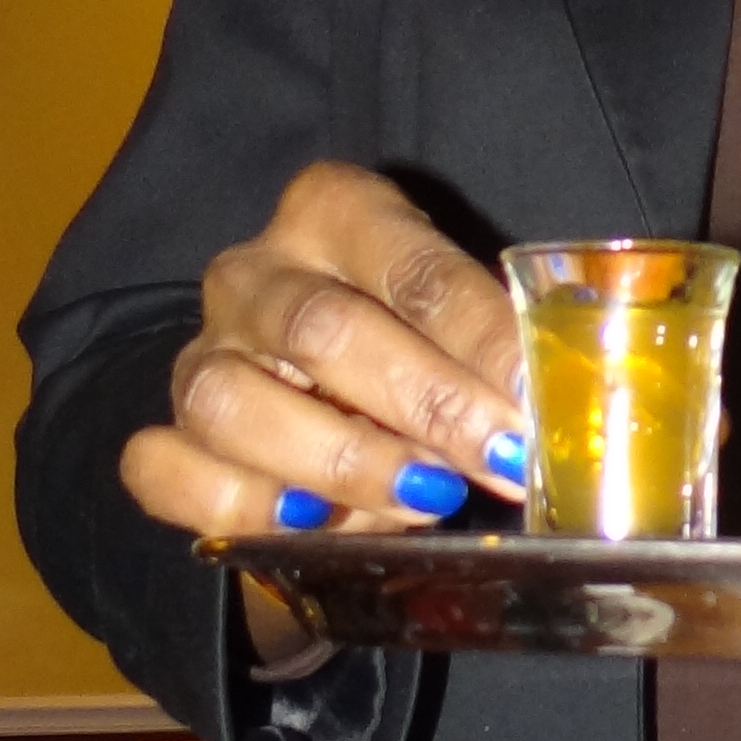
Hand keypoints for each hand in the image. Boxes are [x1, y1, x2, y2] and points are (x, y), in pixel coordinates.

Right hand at [121, 165, 529, 577]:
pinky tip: (311, 527)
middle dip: (424, 403)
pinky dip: (241, 506)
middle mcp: (257, 272)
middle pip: (323, 328)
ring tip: (423, 501)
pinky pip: (168, 469)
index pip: (414, 268)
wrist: (312, 399)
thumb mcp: (462, 327)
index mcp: (338, 212)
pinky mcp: (161, 435)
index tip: (533, 397)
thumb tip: (579, 403)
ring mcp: (201, 354)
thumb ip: (504, 349)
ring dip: (338, 460)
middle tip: (498, 460)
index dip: (479, 336)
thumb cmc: (415, 349)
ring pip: (232, 401)